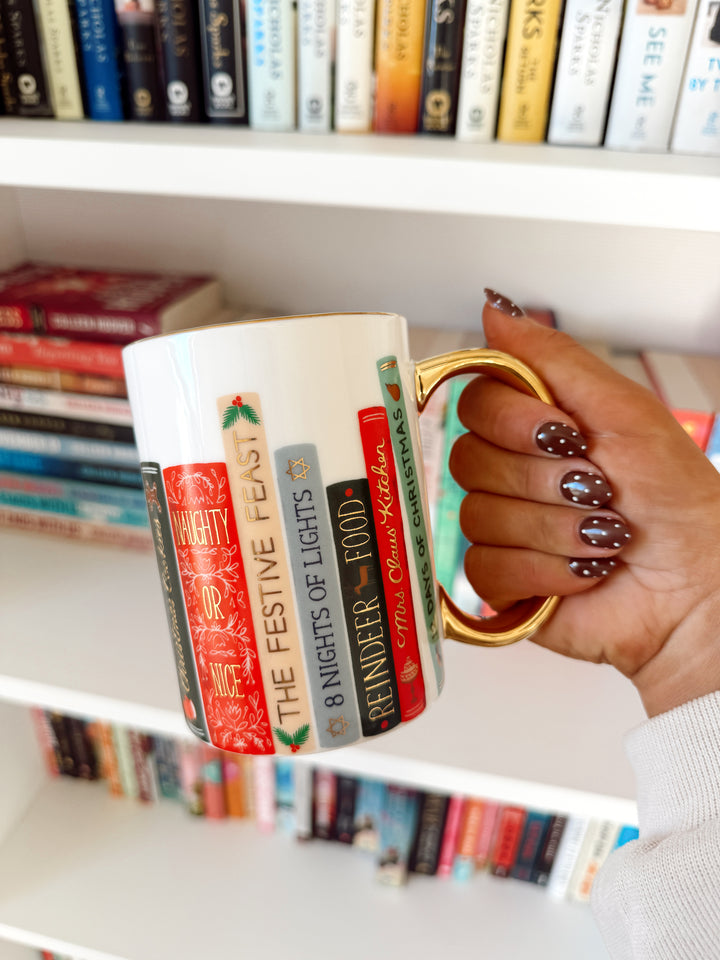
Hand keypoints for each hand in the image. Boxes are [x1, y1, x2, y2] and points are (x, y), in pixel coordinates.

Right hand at [449, 290, 719, 716]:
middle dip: (545, 480)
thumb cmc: (674, 496)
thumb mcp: (621, 409)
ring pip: (479, 517)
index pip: (474, 403)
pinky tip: (582, 572)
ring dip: (556, 529)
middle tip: (597, 490)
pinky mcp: (503, 581)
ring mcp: (503, 528)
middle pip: (469, 461)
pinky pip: (485, 569)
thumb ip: (552, 358)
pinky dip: (545, 570)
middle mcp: (510, 474)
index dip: (511, 421)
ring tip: (603, 537)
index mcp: (534, 428)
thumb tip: (495, 308)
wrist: (698, 581)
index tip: (565, 433)